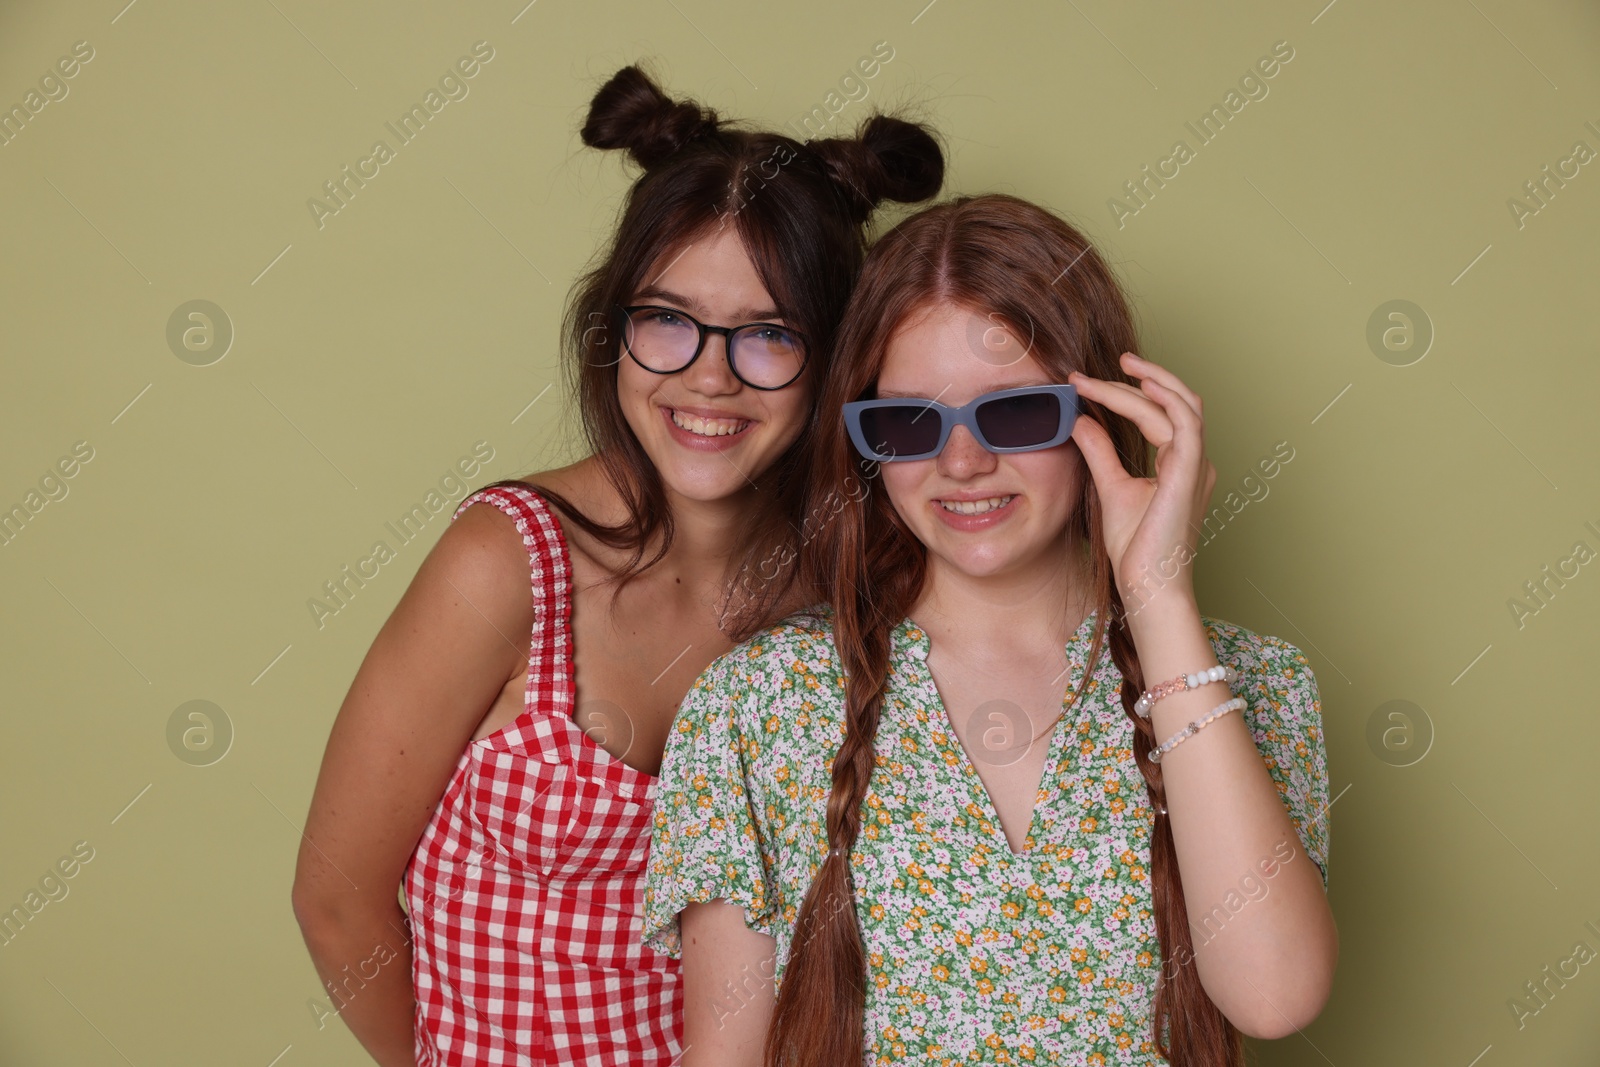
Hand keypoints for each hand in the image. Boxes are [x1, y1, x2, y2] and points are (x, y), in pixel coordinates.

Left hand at [1067, 353, 1216, 614]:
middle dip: (1138, 379)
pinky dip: (1166, 399)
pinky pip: (1185, 423)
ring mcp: (1196, 465)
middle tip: (1094, 370)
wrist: (1148, 585)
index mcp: (1181, 464)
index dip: (1122, 394)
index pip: (1157, 414)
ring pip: (1179, 405)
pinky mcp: (1190, 473)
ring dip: (1148, 381)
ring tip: (1116, 367)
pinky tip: (1140, 385)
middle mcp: (1194, 460)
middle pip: (1172, 402)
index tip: (1082, 384)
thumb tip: (1081, 421)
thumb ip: (1100, 452)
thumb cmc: (1137, 548)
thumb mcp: (1111, 488)